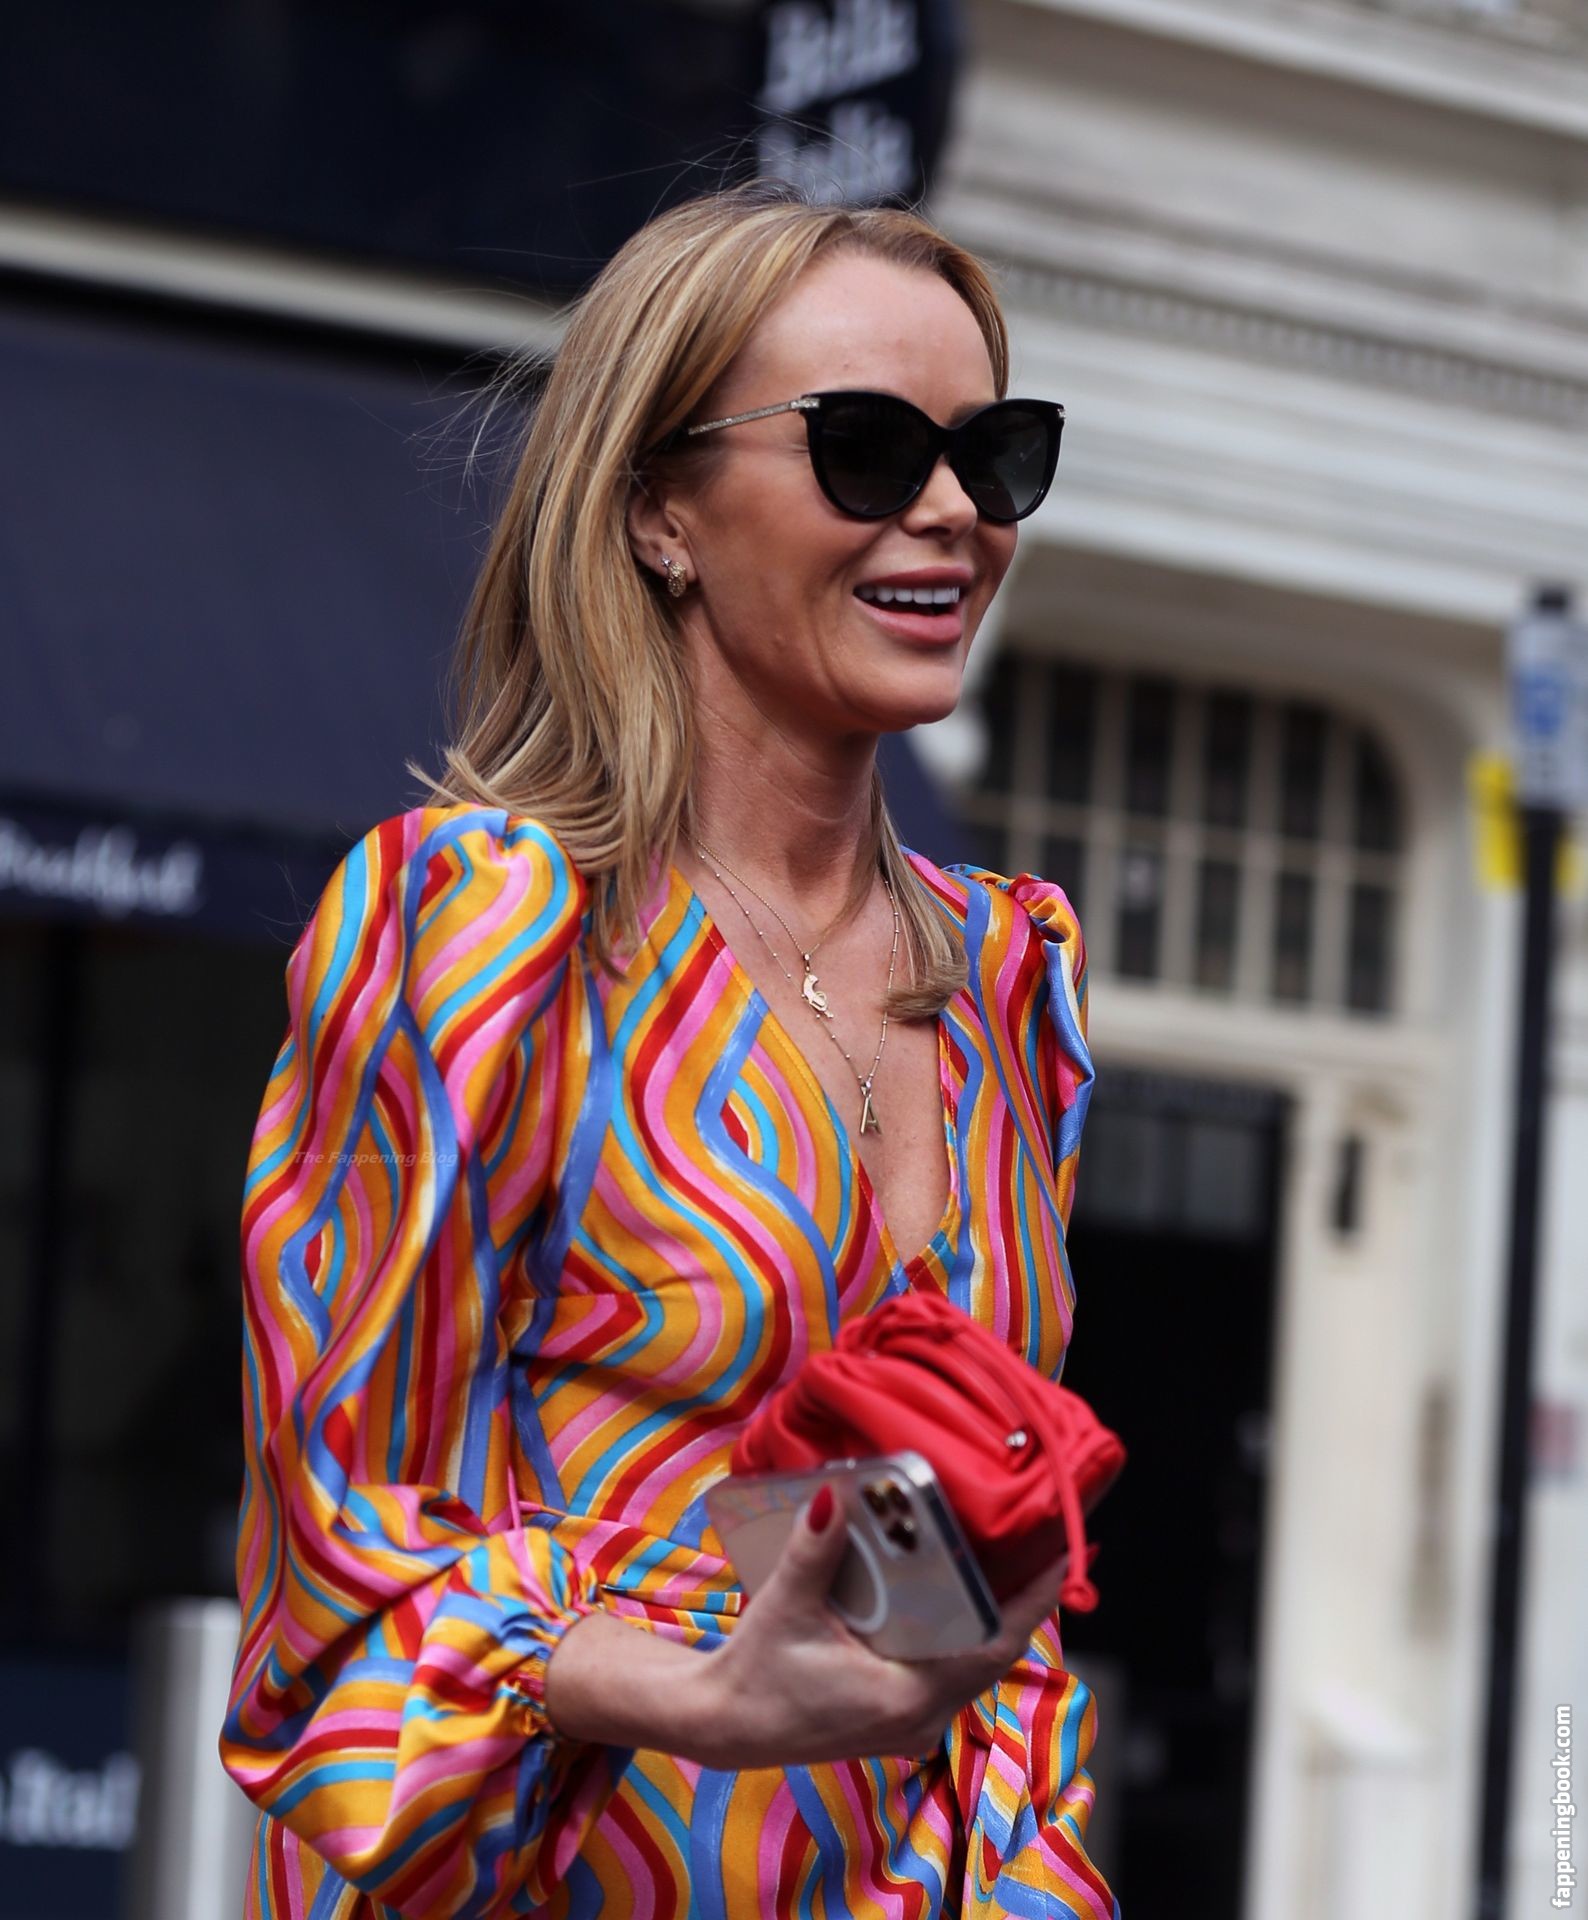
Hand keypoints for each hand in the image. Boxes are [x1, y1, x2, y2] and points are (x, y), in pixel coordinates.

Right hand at [689, 1488, 1072, 1769]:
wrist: (722, 1725)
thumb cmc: (754, 1674)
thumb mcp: (785, 1607)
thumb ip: (814, 1550)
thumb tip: (834, 1493)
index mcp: (908, 1697)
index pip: (995, 1647)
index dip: (1035, 1601)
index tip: (1067, 1556)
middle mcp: (920, 1719)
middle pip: (991, 1654)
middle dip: (1018, 1600)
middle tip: (1041, 1539)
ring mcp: (910, 1725)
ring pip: (970, 1665)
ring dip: (987, 1618)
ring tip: (1007, 1561)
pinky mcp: (895, 1719)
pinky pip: (946, 1672)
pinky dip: (957, 1634)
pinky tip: (953, 1598)